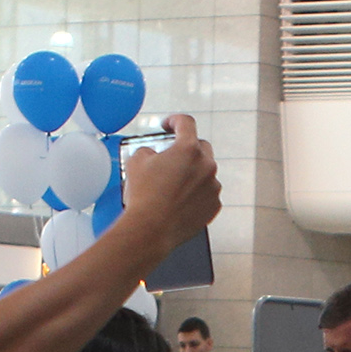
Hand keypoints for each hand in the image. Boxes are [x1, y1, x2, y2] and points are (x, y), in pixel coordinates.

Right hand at [120, 114, 222, 248]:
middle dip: (187, 148)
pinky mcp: (214, 206)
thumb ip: (149, 150)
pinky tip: (180, 200)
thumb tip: (154, 155)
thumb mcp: (136, 161)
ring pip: (205, 172)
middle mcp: (206, 166)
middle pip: (201, 147)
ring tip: (173, 184)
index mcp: (188, 149)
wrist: (151, 230)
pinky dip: (196, 193)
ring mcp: (213, 187)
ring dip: (192, 173)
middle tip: (172, 157)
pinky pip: (207, 193)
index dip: (175, 121)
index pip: (186, 123)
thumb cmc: (144, 196)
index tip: (169, 125)